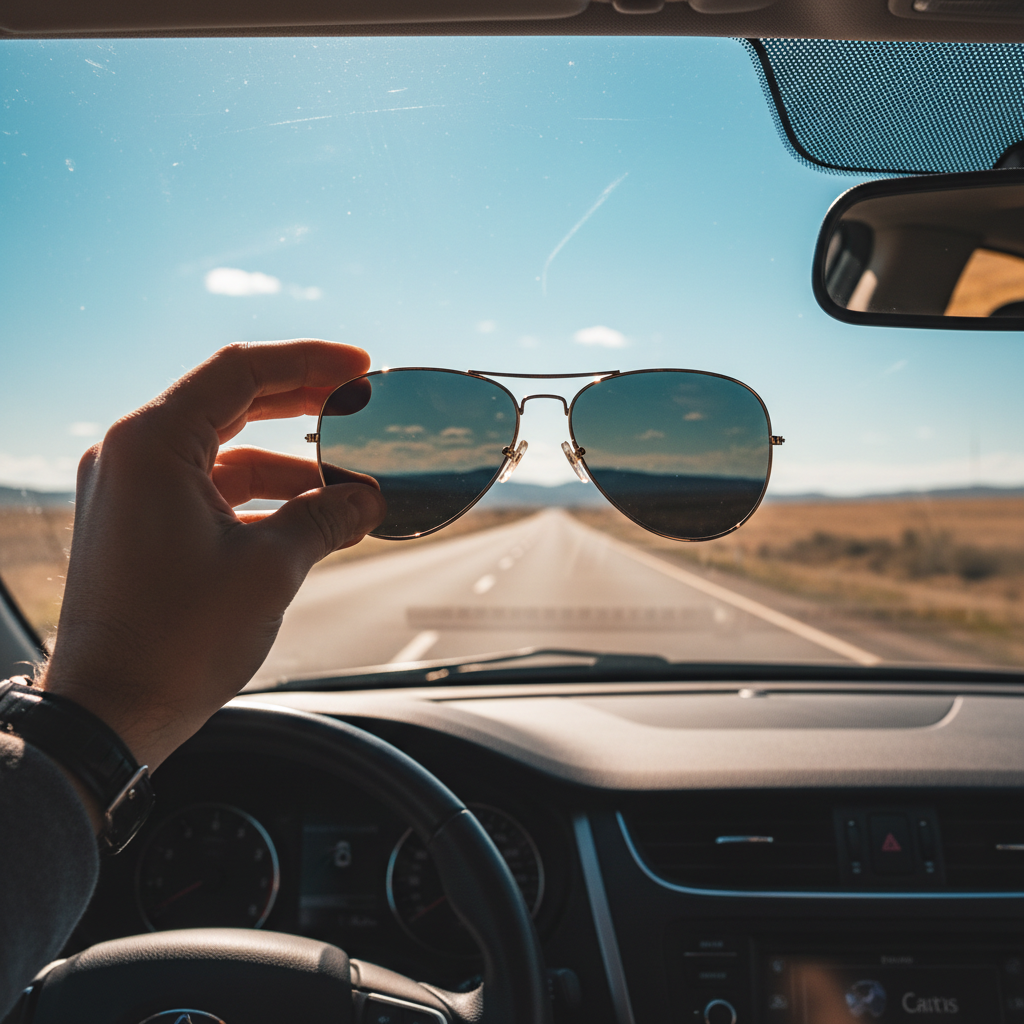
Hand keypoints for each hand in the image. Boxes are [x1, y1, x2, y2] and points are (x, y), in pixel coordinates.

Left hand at [40, 340, 385, 770]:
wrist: (109, 714)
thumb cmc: (175, 640)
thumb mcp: (269, 569)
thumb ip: (325, 519)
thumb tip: (369, 500)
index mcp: (152, 444)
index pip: (240, 372)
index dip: (309, 362)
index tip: (360, 368)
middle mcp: (132, 455)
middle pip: (231, 401)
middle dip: (301, 401)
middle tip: (359, 401)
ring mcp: (132, 489)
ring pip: (223, 449)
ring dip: (287, 462)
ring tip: (348, 482)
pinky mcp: (140, 523)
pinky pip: (209, 487)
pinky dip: (259, 495)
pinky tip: (309, 514)